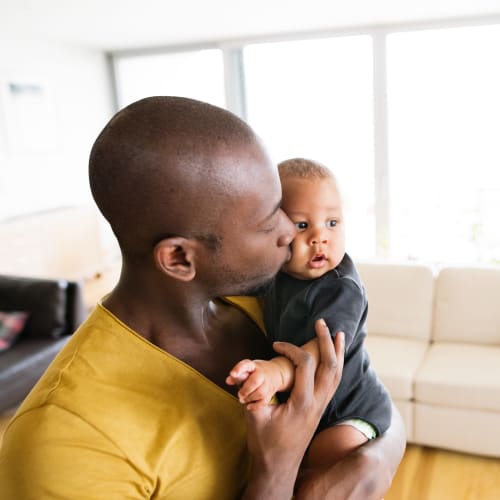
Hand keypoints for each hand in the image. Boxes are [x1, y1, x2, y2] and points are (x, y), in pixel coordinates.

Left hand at [227, 359, 283, 409]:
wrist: (276, 373)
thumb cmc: (256, 371)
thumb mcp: (247, 368)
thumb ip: (237, 375)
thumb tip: (228, 381)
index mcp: (254, 366)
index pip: (246, 365)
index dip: (239, 369)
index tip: (232, 374)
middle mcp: (262, 374)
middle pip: (255, 381)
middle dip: (245, 390)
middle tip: (239, 394)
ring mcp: (267, 384)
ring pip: (260, 393)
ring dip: (249, 398)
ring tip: (242, 399)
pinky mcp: (270, 393)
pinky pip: (264, 401)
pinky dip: (255, 406)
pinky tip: (248, 406)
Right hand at [241, 320, 344, 498]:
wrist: (279, 468)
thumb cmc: (265, 444)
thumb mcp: (255, 417)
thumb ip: (253, 393)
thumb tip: (247, 374)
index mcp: (302, 402)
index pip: (305, 365)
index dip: (291, 349)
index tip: (275, 345)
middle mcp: (317, 402)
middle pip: (330, 365)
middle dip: (326, 341)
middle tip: (322, 322)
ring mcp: (321, 407)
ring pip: (337, 374)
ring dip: (338, 352)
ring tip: (339, 334)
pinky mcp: (320, 409)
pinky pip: (334, 383)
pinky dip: (336, 366)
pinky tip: (335, 358)